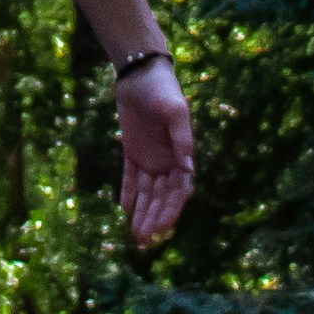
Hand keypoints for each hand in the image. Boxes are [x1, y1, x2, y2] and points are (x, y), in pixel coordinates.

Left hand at [113, 51, 195, 249]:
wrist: (140, 73)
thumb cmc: (162, 89)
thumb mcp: (175, 111)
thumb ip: (182, 139)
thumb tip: (189, 170)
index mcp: (182, 153)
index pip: (179, 190)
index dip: (171, 209)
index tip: (163, 228)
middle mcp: (168, 160)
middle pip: (162, 196)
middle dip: (155, 218)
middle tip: (145, 240)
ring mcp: (150, 157)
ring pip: (147, 192)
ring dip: (143, 212)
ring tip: (136, 235)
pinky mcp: (132, 151)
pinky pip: (130, 178)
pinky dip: (129, 194)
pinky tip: (125, 210)